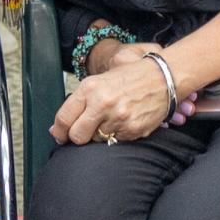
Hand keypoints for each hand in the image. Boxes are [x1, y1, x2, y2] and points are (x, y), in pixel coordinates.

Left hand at [50, 52, 195, 145]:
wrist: (162, 78)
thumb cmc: (129, 78)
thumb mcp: (99, 81)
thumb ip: (79, 102)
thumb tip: (57, 128)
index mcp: (90, 88)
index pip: (64, 117)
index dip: (59, 131)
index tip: (59, 134)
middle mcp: (102, 104)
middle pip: (77, 136)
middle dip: (76, 137)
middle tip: (81, 133)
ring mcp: (118, 118)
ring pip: (96, 140)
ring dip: (99, 135)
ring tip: (110, 120)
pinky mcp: (132, 130)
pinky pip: (116, 141)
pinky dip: (117, 135)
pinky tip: (124, 121)